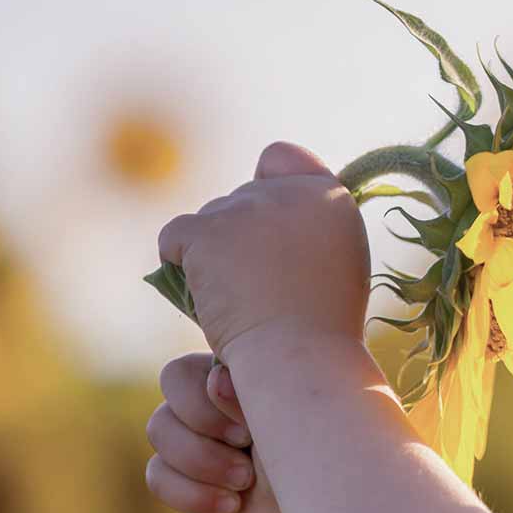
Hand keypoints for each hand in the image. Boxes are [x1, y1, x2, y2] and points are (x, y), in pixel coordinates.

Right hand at [144, 352, 291, 512]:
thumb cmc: (320, 464)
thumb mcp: (293, 424)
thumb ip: (253, 397)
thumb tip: (216, 380)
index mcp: (240, 378)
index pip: (186, 371)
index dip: (204, 400)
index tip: (247, 431)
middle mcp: (215, 402)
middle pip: (168, 395)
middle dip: (206, 430)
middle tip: (246, 457)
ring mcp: (197, 439)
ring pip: (159, 431)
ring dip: (201, 462)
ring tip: (244, 483)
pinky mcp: (187, 481)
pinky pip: (157, 475)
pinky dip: (190, 493)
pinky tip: (230, 507)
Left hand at [156, 142, 368, 358]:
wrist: (298, 355)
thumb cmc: (321, 325)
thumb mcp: (337, 261)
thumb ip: (309, 223)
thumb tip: (266, 204)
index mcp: (330, 197)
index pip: (282, 158)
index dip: (270, 190)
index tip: (277, 237)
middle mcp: (288, 191)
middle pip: (241, 199)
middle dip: (241, 235)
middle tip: (262, 286)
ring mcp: (245, 208)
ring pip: (208, 219)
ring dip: (213, 254)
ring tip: (241, 299)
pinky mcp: (206, 230)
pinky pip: (174, 238)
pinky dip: (181, 264)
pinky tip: (209, 294)